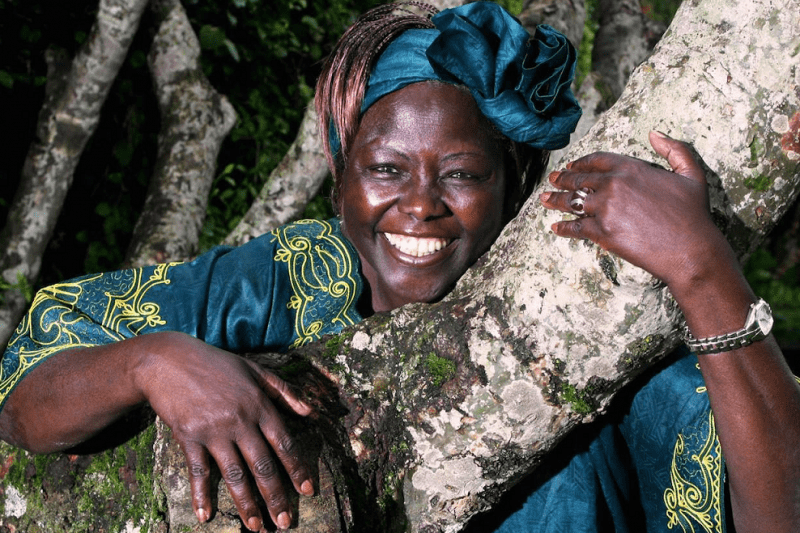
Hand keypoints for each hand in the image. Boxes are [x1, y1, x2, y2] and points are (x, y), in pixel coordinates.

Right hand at [136, 332, 312, 530]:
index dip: (298, 469)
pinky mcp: (189, 437)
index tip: (308, 491)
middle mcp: (240, 420)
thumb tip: (310, 412)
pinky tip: (206, 516)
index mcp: (259, 404)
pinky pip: (199, 471)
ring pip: (235, 474)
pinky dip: (202, 495)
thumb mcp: (255, 370)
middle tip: (285, 523)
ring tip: (257, 527)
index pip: (284, 443)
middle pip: (263, 465)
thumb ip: (285, 390)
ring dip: (247, 504)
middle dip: (276, 497)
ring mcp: (214, 430)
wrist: (168, 360)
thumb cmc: (216, 364)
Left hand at [540, 131, 730, 288]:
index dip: (581, 162)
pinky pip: (575, 227)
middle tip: (553, 179)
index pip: (597, 159)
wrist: (690, 250)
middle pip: (579, 179)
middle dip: (563, 179)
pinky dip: (563, 228)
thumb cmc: (693, 214)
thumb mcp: (691, 173)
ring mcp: (604, 208)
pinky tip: (555, 227)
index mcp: (631, 168)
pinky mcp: (601, 232)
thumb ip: (674, 149)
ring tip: (544, 199)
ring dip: (555, 200)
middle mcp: (613, 185)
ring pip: (572, 202)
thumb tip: (654, 134)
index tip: (572, 165)